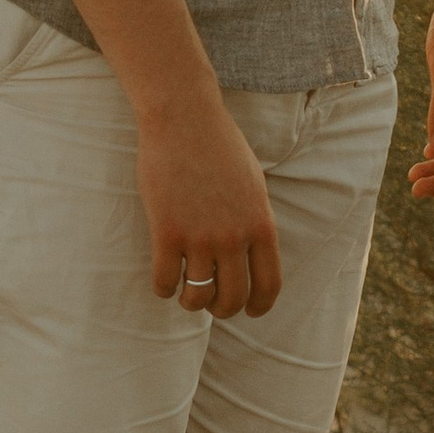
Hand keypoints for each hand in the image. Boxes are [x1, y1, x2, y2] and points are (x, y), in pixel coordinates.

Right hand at [140, 96, 280, 317]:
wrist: (184, 120)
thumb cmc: (219, 146)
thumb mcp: (253, 184)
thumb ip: (254, 221)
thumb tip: (251, 252)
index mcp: (261, 225)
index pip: (269, 284)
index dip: (260, 306)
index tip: (251, 312)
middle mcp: (234, 238)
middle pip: (233, 299)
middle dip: (222, 309)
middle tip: (211, 303)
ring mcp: (200, 238)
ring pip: (198, 297)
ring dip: (191, 302)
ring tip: (185, 293)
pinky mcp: (167, 233)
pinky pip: (165, 281)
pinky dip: (164, 289)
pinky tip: (164, 281)